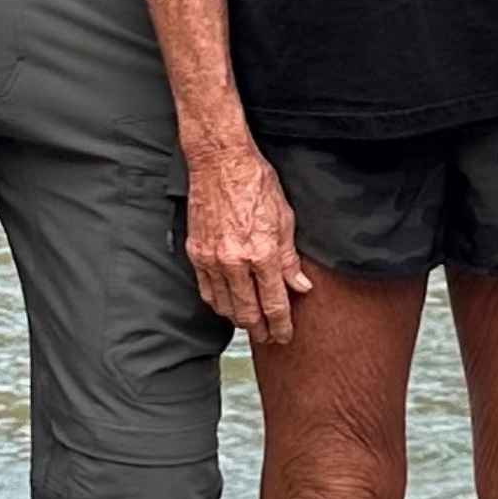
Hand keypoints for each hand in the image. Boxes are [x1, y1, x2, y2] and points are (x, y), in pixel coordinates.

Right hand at [187, 138, 310, 344]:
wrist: (220, 161)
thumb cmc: (255, 183)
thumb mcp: (284, 219)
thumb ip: (290, 259)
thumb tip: (301, 286)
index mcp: (262, 253)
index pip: (274, 304)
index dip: (281, 326)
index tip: (285, 335)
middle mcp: (235, 262)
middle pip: (247, 313)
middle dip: (259, 330)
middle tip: (268, 337)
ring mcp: (212, 259)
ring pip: (224, 306)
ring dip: (238, 319)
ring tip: (250, 322)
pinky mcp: (196, 252)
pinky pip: (206, 290)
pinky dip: (218, 302)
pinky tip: (226, 304)